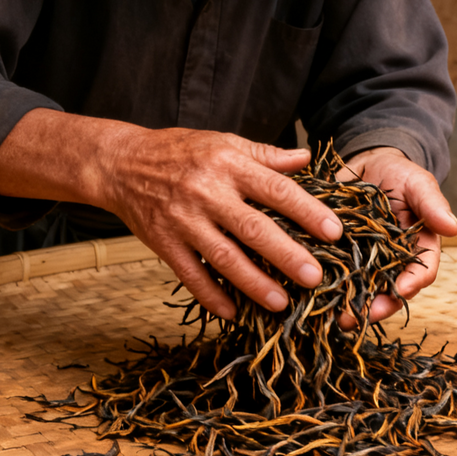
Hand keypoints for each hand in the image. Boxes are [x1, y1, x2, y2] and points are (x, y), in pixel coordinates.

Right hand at [105, 128, 343, 319]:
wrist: (121, 164)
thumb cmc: (180, 152)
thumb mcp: (223, 142)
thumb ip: (265, 155)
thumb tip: (306, 159)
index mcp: (228, 164)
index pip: (276, 189)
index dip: (307, 212)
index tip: (335, 233)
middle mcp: (208, 193)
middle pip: (253, 229)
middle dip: (286, 255)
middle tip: (316, 278)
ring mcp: (184, 221)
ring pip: (224, 258)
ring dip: (254, 284)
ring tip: (281, 304)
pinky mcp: (164, 244)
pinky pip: (191, 275)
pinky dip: (212, 296)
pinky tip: (234, 313)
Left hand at [338, 146, 456, 325]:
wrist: (367, 164)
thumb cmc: (399, 174)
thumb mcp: (417, 183)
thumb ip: (432, 204)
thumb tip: (454, 228)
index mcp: (418, 247)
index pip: (421, 272)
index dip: (410, 285)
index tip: (398, 292)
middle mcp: (393, 262)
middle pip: (388, 292)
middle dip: (374, 308)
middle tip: (358, 318)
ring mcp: (366, 261)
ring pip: (360, 290)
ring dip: (349, 306)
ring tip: (334, 318)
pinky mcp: (341, 255)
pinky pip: (334, 273)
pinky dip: (325, 286)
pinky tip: (311, 295)